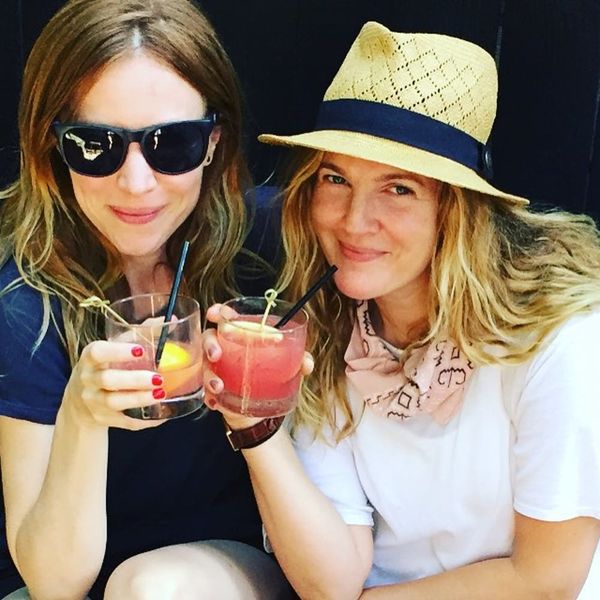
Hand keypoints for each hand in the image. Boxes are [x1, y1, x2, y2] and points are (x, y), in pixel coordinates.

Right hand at [62, 340, 166, 429]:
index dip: (118, 351)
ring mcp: (93, 402)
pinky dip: (144, 420)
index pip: (98, 353)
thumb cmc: (103, 367)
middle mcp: (87, 380)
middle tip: (158, 378)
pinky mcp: (103, 420)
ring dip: (140, 399)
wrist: (78, 402)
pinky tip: (161, 414)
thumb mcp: (112, 349)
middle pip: (108, 380)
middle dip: (134, 379)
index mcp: (90, 358)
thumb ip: (137, 334)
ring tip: (161, 394)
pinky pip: (124, 422)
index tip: (140, 350)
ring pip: (114, 402)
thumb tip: (170, 319)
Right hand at [201, 303, 313, 429]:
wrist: (262, 409)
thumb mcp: (287, 364)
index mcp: (242, 335)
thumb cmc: (271, 375)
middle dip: (210, 344)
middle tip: (217, 355)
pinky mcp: (211, 390)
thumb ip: (299, 359)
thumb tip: (306, 363)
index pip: (226, 317)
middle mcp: (225, 348)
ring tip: (219, 385)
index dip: (218, 312)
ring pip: (203, 365)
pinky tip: (216, 401)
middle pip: (209, 337)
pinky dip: (209, 396)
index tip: (216, 314)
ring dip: (209, 374)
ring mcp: (215, 369)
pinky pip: (204, 391)